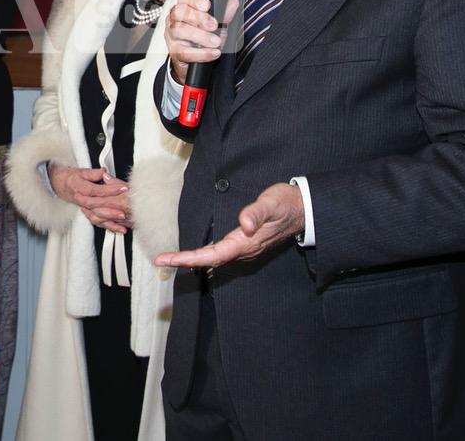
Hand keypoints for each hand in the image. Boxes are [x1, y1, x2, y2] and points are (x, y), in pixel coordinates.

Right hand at [48, 163, 131, 232]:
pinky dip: (110, 226)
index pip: (96, 190)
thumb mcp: (82, 171)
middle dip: (112, 208)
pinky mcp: (88, 214)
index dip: (110, 190)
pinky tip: (120, 228)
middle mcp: (81, 200)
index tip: (122, 188)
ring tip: (123, 219)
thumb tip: (103, 172)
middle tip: (125, 207)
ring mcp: (84, 208)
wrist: (61, 185)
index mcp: (80, 188)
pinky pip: (98, 222)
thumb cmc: (72, 178)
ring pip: (97, 217)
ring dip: (111, 219)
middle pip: (97, 206)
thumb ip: (94, 173)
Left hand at [154, 182, 304, 268]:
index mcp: (245, 242)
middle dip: (184, 261)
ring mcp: (245, 248)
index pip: (212, 255)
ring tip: (171, 260)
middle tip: (160, 260)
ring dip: (193, 260)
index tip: (168, 259)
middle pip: (209, 260)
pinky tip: (198, 257)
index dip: (189, 259)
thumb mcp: (272, 203)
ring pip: (214, 259)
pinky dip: (205, 256)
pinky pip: (221, 254)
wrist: (304, 209)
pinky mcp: (246, 243)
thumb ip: (257, 212)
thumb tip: (245, 224)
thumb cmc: (286, 203)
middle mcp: (244, 249)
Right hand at [164, 0, 237, 84]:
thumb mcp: (217, 25)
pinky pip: (184, 52)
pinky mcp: (174, 52)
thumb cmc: (204, 38)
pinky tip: (213, 53)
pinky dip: (201, 53)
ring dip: (200, 36)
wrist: (197, 62)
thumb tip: (233, 3)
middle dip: (198, 17)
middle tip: (214, 26)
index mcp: (184, 8)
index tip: (207, 5)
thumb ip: (224, 14)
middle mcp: (174, 20)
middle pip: (178, 12)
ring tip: (216, 41)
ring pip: (179, 30)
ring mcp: (172, 36)